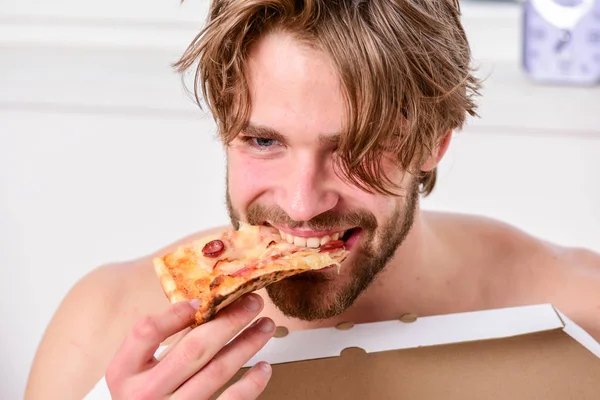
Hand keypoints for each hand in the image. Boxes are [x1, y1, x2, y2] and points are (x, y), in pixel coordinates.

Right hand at [105, 293, 275, 398]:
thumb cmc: (141, 394)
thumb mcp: (134, 369)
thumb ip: (158, 342)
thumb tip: (202, 305)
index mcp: (123, 372)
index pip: (147, 331)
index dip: (175, 312)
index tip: (202, 300)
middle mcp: (146, 393)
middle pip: (193, 349)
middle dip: (229, 320)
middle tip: (253, 302)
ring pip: (217, 371)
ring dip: (247, 344)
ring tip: (265, 326)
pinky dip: (251, 383)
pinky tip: (264, 367)